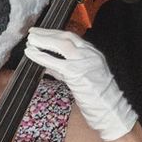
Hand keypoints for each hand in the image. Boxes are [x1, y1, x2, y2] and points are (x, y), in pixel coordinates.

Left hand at [24, 27, 137, 141]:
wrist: (111, 109)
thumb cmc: (97, 97)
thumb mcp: (80, 78)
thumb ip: (63, 69)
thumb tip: (46, 64)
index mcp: (93, 53)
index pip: (72, 38)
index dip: (55, 33)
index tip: (41, 32)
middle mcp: (90, 54)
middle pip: (67, 37)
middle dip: (48, 33)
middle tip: (32, 32)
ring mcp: (85, 62)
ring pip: (62, 44)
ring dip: (43, 40)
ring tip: (30, 41)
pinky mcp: (77, 73)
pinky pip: (56, 61)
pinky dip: (41, 56)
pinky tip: (31, 53)